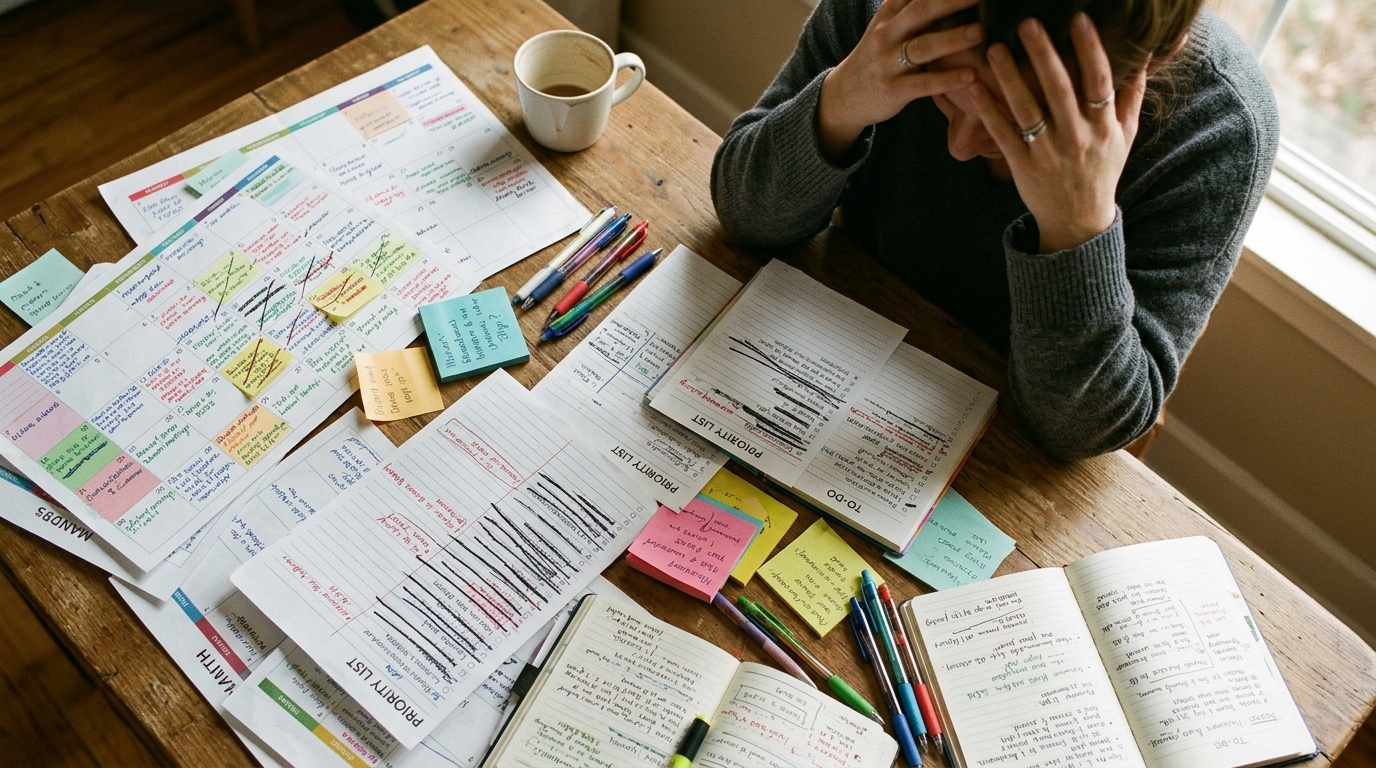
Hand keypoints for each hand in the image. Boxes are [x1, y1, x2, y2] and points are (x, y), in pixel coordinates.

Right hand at [817, 0, 982, 161]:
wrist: (844, 95)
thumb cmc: (876, 57)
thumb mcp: (888, 25)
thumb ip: (911, 7)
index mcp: (888, 14)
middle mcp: (886, 34)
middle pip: (921, 11)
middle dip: (952, 1)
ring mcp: (887, 62)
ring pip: (922, 47)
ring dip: (952, 38)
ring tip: (980, 32)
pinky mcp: (892, 90)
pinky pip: (923, 84)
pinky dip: (947, 80)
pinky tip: (970, 76)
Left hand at [969, 13, 1147, 252]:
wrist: (1078, 221)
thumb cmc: (1102, 170)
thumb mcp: (1126, 135)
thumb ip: (1132, 94)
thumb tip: (1145, 53)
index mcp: (1104, 127)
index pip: (1099, 81)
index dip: (1090, 48)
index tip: (1079, 18)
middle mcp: (1077, 138)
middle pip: (1060, 90)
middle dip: (1043, 54)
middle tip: (1027, 23)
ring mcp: (1047, 153)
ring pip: (1026, 109)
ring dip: (1010, 77)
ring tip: (994, 48)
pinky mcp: (1021, 166)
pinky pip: (1003, 134)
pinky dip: (989, 110)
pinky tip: (976, 87)